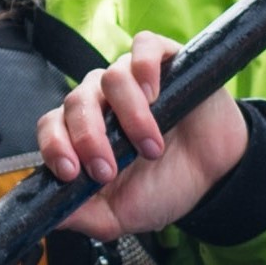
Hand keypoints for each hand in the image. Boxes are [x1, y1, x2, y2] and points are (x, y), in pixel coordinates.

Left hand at [35, 33, 250, 240]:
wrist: (217, 177)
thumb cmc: (164, 188)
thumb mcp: (120, 216)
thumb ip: (84, 216)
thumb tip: (48, 218)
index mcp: (85, 132)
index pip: (52, 126)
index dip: (55, 146)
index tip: (72, 173)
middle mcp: (103, 100)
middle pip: (77, 101)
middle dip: (89, 138)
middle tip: (111, 170)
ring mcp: (132, 78)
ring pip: (110, 77)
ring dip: (129, 116)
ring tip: (151, 146)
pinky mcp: (165, 61)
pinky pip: (143, 46)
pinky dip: (144, 67)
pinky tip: (154, 94)